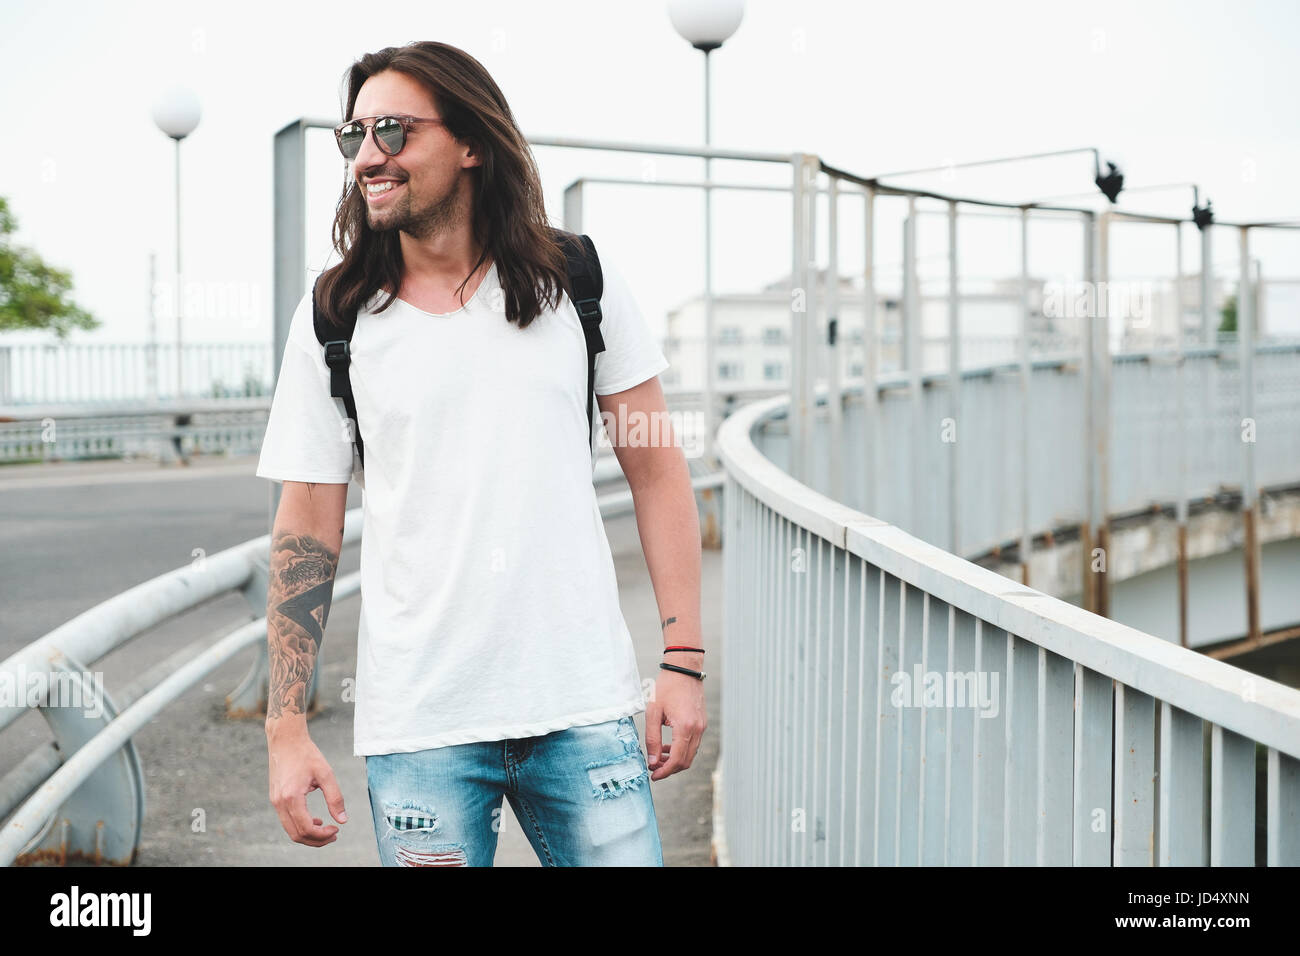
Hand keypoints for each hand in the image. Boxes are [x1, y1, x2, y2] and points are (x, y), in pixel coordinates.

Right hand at [267, 722, 347, 846]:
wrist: (285, 740)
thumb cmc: (306, 754)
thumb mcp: (326, 773)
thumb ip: (335, 798)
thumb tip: (343, 820)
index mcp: (292, 797)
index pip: (306, 828)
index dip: (322, 835)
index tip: (337, 829)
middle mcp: (280, 803)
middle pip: (296, 835)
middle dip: (316, 840)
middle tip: (334, 835)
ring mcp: (275, 802)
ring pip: (290, 830)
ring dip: (308, 835)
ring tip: (326, 829)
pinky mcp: (275, 799)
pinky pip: (287, 820)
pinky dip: (301, 825)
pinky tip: (315, 820)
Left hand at [644, 669, 706, 780]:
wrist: (684, 669)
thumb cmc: (667, 687)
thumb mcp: (653, 712)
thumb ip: (652, 738)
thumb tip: (652, 760)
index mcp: (685, 727)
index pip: (678, 760)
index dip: (665, 772)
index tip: (653, 775)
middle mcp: (697, 729)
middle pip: (686, 761)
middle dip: (669, 769)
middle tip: (653, 768)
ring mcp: (702, 726)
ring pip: (690, 754)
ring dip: (675, 760)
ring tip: (658, 758)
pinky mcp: (701, 723)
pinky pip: (693, 743)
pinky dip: (681, 750)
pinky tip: (667, 746)